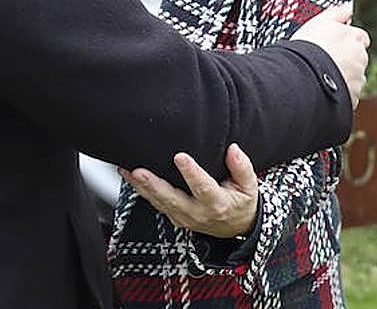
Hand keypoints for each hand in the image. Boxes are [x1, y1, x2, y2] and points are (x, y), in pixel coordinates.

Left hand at [119, 144, 257, 237]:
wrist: (238, 227)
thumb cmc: (241, 202)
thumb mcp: (250, 186)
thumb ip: (242, 167)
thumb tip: (233, 149)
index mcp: (218, 204)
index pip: (203, 188)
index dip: (191, 173)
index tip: (180, 157)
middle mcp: (198, 213)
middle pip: (173, 200)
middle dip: (154, 185)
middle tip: (139, 171)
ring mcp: (184, 218)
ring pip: (159, 203)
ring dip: (142, 187)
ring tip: (127, 170)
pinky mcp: (175, 218)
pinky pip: (156, 205)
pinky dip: (142, 191)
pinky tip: (130, 177)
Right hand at [292, 3, 369, 107]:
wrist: (305, 76)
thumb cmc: (310, 46)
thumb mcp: (319, 21)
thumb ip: (337, 13)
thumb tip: (348, 7)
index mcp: (356, 38)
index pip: (359, 37)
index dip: (346, 40)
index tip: (332, 43)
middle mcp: (361, 59)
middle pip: (356, 58)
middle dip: (344, 59)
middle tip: (323, 59)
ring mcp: (358, 80)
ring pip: (352, 77)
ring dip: (340, 76)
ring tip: (320, 75)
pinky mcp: (352, 98)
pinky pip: (346, 95)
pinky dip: (337, 92)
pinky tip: (321, 88)